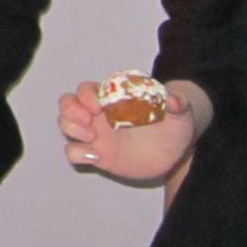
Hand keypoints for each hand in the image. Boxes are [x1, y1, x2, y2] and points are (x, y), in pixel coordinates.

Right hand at [58, 79, 197, 181]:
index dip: (87, 95)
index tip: (99, 106)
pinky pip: (73, 152)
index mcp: (114, 99)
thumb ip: (177, 104)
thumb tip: (173, 100)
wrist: (175, 153)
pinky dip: (77, 154)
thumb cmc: (173, 126)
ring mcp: (96, 134)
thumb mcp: (180, 113)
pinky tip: (96, 158)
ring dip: (71, 128)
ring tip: (91, 138)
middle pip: (68, 103)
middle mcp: (99, 114)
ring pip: (66, 124)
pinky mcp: (97, 155)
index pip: (87, 89)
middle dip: (71, 110)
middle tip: (88, 122)